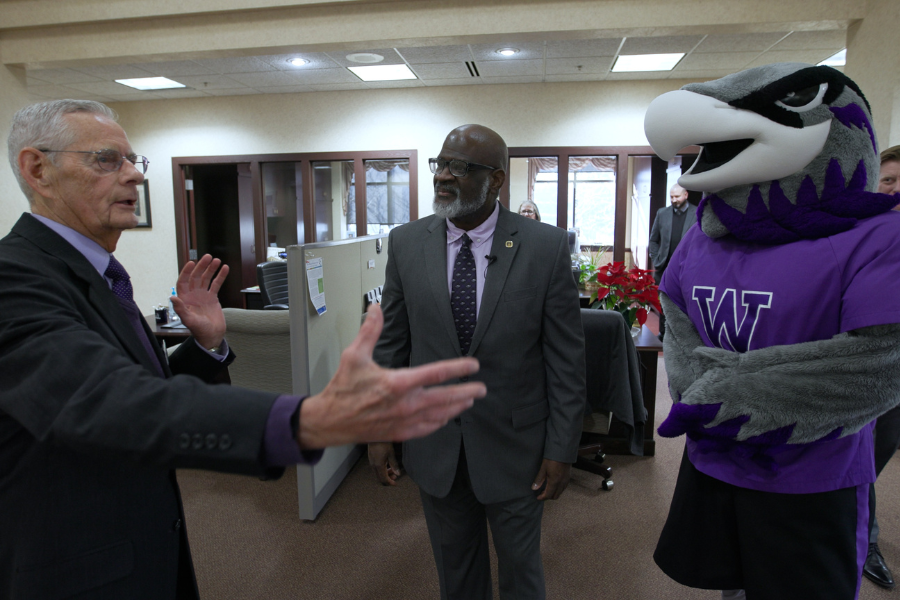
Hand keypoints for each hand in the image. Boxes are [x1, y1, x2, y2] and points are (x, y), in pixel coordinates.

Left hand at [170, 254, 228, 349]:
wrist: (212, 336)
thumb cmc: (199, 330)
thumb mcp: (189, 321)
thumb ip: (180, 309)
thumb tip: (172, 298)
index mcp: (185, 299)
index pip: (183, 282)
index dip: (186, 272)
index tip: (191, 263)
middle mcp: (193, 295)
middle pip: (195, 277)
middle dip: (201, 266)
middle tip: (208, 257)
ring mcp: (203, 295)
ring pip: (206, 278)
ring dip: (211, 269)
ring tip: (217, 261)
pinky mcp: (212, 297)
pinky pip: (216, 284)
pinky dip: (220, 276)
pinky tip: (224, 268)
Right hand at [298, 304, 485, 447]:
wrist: (330, 421)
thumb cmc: (343, 388)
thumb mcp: (354, 355)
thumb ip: (369, 331)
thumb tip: (376, 307)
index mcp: (398, 383)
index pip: (436, 373)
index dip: (458, 368)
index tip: (473, 365)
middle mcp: (405, 404)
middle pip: (445, 398)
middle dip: (467, 392)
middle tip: (482, 388)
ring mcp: (404, 420)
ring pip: (440, 415)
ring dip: (457, 407)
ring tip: (470, 400)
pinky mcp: (400, 433)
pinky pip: (428, 428)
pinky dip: (441, 422)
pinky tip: (448, 417)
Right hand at [368, 442, 401, 485]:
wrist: (375, 435)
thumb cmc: (384, 444)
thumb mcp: (391, 454)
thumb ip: (394, 465)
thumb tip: (398, 474)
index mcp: (378, 466)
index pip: (384, 479)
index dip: (390, 483)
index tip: (395, 483)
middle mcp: (373, 466)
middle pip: (380, 478)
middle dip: (388, 479)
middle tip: (395, 477)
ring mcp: (371, 462)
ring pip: (378, 473)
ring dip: (385, 474)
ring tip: (392, 470)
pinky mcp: (371, 459)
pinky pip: (376, 468)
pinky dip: (382, 470)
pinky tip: (387, 465)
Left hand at [531, 459, 570, 499]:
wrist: (563, 452)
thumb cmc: (552, 459)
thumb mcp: (543, 468)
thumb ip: (539, 479)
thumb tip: (534, 488)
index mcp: (555, 482)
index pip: (548, 495)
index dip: (542, 497)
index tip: (538, 497)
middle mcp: (561, 483)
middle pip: (555, 496)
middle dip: (548, 497)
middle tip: (541, 494)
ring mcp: (566, 481)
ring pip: (560, 493)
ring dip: (553, 493)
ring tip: (547, 490)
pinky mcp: (568, 478)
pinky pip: (563, 488)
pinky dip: (558, 490)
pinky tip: (553, 485)